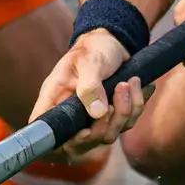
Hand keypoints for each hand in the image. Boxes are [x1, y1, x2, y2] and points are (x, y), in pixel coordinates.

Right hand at [28, 29, 144, 159]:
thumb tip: (97, 114)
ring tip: (129, 82)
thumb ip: (90, 86)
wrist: (113, 42)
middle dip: (108, 122)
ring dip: (126, 110)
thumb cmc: (93, 48)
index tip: (85, 132)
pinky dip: (136, 105)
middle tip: (119, 90)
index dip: (63, 138)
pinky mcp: (111, 117)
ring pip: (109, 135)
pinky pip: (127, 124)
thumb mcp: (89, 62)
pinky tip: (137, 85)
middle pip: (84, 142)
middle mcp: (71, 113)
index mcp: (55, 99)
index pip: (47, 128)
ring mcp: (91, 119)